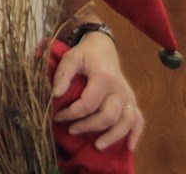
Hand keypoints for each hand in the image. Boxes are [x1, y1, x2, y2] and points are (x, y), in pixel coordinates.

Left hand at [53, 30, 141, 149]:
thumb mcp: (70, 58)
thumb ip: (62, 76)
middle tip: (70, 130)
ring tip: (96, 145)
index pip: (88, 103)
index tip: (57, 116)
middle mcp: (119, 89)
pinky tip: (128, 146)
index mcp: (103, 77)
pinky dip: (135, 134)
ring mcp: (128, 96)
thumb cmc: (85, 54)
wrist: (103, 47)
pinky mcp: (132, 101)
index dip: (72, 113)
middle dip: (88, 126)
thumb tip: (55, 95)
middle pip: (107, 116)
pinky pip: (138, 120)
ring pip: (125, 121)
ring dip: (112, 136)